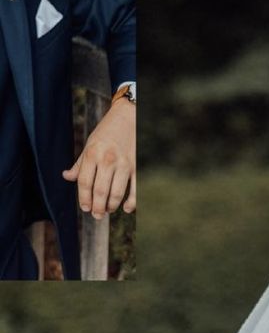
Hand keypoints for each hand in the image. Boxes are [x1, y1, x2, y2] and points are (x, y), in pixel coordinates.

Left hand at [62, 98, 135, 218]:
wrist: (129, 117)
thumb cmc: (106, 132)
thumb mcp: (89, 144)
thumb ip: (80, 163)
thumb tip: (67, 177)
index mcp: (92, 154)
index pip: (85, 182)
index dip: (83, 198)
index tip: (85, 208)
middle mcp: (107, 160)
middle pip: (100, 191)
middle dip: (97, 207)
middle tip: (96, 215)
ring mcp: (124, 164)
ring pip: (116, 193)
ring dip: (111, 206)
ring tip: (107, 210)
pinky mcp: (137, 166)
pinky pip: (134, 189)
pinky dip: (131, 202)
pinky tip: (126, 208)